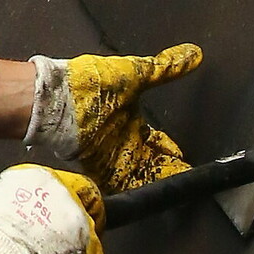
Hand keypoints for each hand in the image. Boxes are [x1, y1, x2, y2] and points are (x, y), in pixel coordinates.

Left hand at [27, 45, 201, 193]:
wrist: (59, 97)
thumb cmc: (93, 82)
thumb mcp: (136, 74)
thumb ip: (165, 68)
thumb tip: (194, 53)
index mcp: (132, 122)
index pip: (159, 142)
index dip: (172, 152)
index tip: (187, 162)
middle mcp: (123, 141)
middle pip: (150, 164)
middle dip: (166, 172)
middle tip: (183, 184)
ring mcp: (109, 155)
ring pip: (136, 176)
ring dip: (151, 184)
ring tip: (168, 194)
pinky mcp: (95, 166)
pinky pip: (114, 185)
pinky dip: (127, 192)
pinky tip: (139, 200)